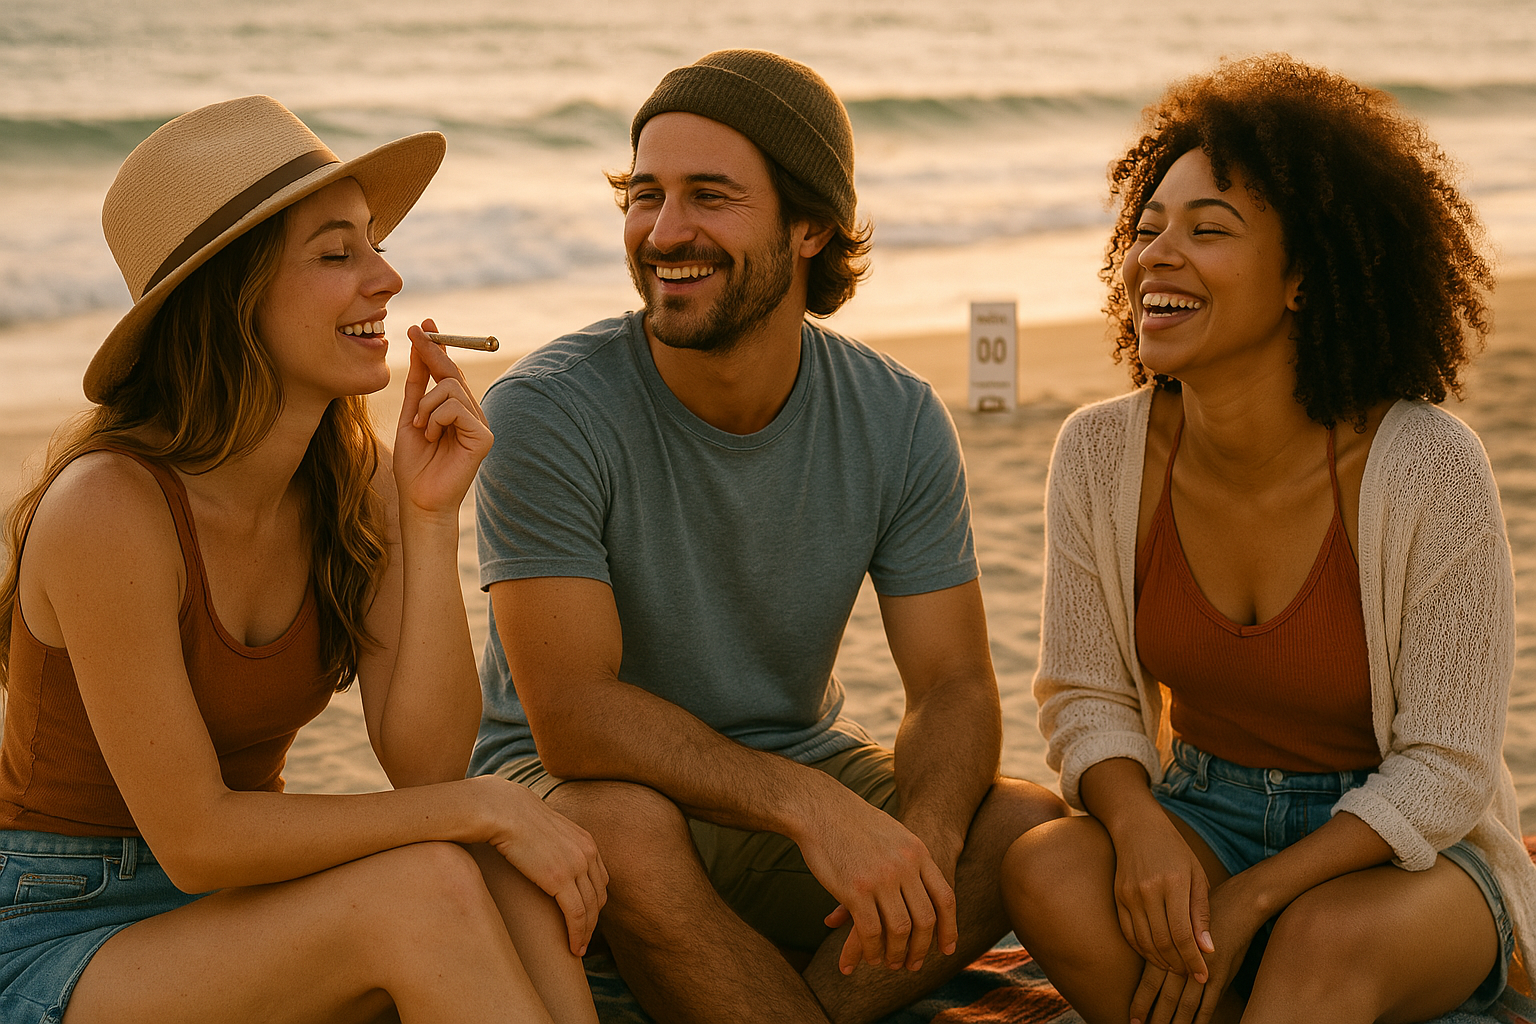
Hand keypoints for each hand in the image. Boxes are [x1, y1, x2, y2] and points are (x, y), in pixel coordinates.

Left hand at [392, 318, 493, 517]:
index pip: (449, 372)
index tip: (422, 324)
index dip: (437, 346)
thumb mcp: (411, 416)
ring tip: (421, 429)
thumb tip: (419, 348)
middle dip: (432, 352)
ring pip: (451, 388)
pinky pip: (455, 408)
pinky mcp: (484, 437)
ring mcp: (481, 425)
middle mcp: (472, 414)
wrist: (419, 500)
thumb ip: (417, 386)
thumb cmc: (414, 464)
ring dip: (426, 406)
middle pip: (453, 372)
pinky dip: (435, 419)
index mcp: (456, 410)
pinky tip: (432, 438)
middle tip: (414, 333)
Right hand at [476, 776, 608, 956]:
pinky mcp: (561, 879)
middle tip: (583, 939)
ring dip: (586, 933)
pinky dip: (577, 934)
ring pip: (591, 909)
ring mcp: (577, 865)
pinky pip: (577, 914)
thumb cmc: (515, 819)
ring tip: (577, 948)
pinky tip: (572, 948)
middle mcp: (588, 853)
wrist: (502, 810)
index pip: (600, 880)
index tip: (586, 919)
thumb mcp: (545, 830)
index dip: (595, 902)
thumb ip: (554, 845)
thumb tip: (546, 855)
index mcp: (586, 841)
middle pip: (599, 896)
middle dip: (593, 921)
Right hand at [802, 793, 957, 974]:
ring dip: (896, 954)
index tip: (946, 949)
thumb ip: (910, 858)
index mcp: (917, 852)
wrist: (821, 808)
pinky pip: (871, 931)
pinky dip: (872, 950)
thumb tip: (920, 882)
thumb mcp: (894, 834)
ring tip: (891, 964)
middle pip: (925, 919)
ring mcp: (881, 878)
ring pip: (900, 930)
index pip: (944, 898)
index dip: (948, 928)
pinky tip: (869, 957)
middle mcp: (904, 866)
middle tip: (914, 965)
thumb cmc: (854, 821)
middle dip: (921, 948)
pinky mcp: (855, 890)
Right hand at [1106, 806, 1212, 982]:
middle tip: (1192, 975)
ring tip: (1177, 969)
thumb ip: (1201, 913)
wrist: (1137, 826)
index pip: (1183, 934)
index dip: (1194, 960)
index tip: (1204, 975)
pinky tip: (1156, 956)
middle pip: (1163, 942)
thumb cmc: (1174, 850)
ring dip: (1161, 961)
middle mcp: (1148, 890)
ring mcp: (1129, 894)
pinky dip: (1142, 950)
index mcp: (1173, 883)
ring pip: (1144, 941)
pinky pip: (1129, 933)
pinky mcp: (1118, 897)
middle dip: (1179, 964)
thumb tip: (1208, 949)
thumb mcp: (1197, 876)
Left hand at [1127, 877, 1263, 1023]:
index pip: (1151, 980)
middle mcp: (1184, 959)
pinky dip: (1201, 1018)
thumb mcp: (1177, 921)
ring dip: (1176, 1021)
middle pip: (1166, 996)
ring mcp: (1204, 969)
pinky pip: (1209, 1003)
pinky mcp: (1222, 974)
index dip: (1141, 1001)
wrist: (1236, 902)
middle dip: (1156, 1017)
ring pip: (1186, 1004)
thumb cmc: (1201, 910)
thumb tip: (1151, 963)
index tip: (1133, 1018)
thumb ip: (1164, 943)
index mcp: (1169, 946)